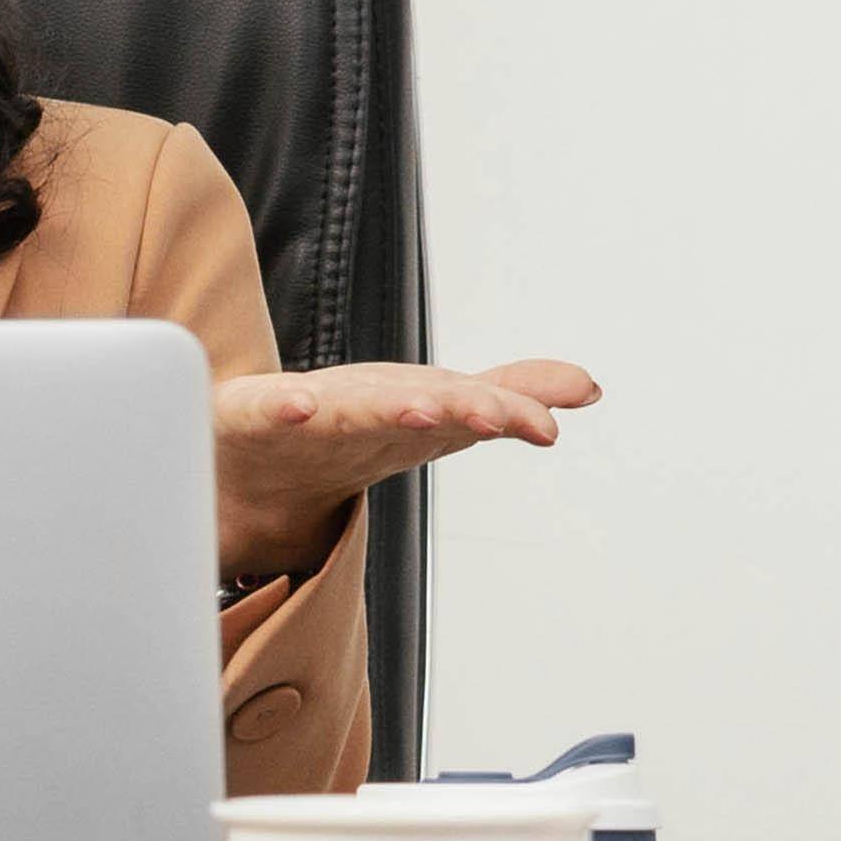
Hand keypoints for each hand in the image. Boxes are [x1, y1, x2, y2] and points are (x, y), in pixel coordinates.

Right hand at [209, 358, 600, 585]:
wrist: (253, 453)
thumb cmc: (348, 422)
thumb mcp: (435, 410)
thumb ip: (508, 392)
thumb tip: (590, 387)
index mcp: (410, 404)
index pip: (465, 407)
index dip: (506, 411)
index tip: (547, 428)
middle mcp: (366, 402)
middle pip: (418, 401)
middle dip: (457, 406)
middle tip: (496, 418)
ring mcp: (309, 411)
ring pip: (353, 407)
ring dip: (388, 406)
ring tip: (423, 411)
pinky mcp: (251, 419)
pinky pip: (267, 414)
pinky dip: (284, 408)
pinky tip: (300, 407)